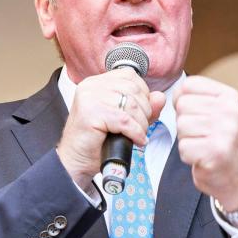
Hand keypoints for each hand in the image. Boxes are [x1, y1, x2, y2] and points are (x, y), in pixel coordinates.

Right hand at [57, 68, 165, 188]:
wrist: (76, 161)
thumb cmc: (97, 142)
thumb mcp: (125, 121)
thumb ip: (143, 108)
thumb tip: (160, 97)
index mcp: (96, 82)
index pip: (129, 75)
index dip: (143, 94)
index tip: (141, 113)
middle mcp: (91, 86)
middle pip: (133, 89)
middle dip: (144, 111)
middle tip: (140, 128)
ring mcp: (89, 97)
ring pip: (131, 104)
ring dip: (141, 124)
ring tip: (137, 135)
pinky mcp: (91, 113)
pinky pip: (125, 120)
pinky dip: (135, 132)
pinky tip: (136, 140)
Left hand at [174, 76, 237, 210]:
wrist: (237, 174)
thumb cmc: (221, 141)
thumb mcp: (217, 110)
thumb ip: (197, 97)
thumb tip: (173, 94)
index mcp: (229, 96)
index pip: (188, 85)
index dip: (183, 101)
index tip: (197, 115)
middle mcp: (230, 111)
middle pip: (182, 105)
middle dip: (184, 122)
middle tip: (202, 134)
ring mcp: (224, 132)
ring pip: (181, 126)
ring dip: (186, 139)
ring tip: (203, 145)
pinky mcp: (215, 152)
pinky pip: (183, 147)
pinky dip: (188, 155)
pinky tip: (202, 157)